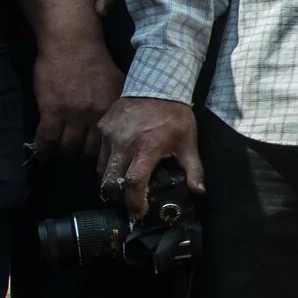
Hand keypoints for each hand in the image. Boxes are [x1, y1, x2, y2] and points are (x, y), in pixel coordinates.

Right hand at [28, 26, 121, 158]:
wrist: (72, 43)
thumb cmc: (95, 61)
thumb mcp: (117, 84)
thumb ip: (117, 106)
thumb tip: (124, 124)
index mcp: (113, 110)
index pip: (110, 143)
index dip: (103, 155)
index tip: (99, 160)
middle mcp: (96, 115)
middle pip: (89, 150)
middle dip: (83, 158)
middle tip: (77, 160)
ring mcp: (73, 114)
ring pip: (68, 146)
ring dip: (63, 153)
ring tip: (59, 156)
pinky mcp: (52, 110)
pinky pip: (47, 137)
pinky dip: (43, 149)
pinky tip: (42, 156)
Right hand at [95, 96, 199, 218]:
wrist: (156, 84)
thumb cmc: (174, 114)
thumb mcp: (188, 142)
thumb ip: (194, 169)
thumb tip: (198, 191)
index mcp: (146, 148)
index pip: (133, 182)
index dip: (134, 202)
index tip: (138, 213)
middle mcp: (124, 143)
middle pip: (110, 181)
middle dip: (118, 198)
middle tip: (128, 202)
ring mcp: (110, 135)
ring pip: (101, 169)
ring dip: (110, 183)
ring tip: (122, 187)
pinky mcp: (103, 127)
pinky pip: (100, 153)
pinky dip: (107, 164)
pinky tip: (119, 166)